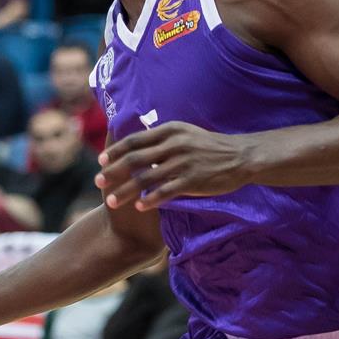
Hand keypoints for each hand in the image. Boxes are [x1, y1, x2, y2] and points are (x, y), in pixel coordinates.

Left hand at [96, 121, 255, 210]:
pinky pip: (165, 191)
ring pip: (146, 178)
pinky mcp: (192, 179)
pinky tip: (139, 207)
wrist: (241, 156)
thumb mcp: (185, 133)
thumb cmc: (209, 146)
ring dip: (125, 191)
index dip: (115, 151)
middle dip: (113, 172)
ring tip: (111, 202)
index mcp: (170, 130)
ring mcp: (183, 162)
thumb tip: (137, 143)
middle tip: (97, 182)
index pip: (135, 139)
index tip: (100, 161)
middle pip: (134, 159)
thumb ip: (162, 138)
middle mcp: (174, 144)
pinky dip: (150, 200)